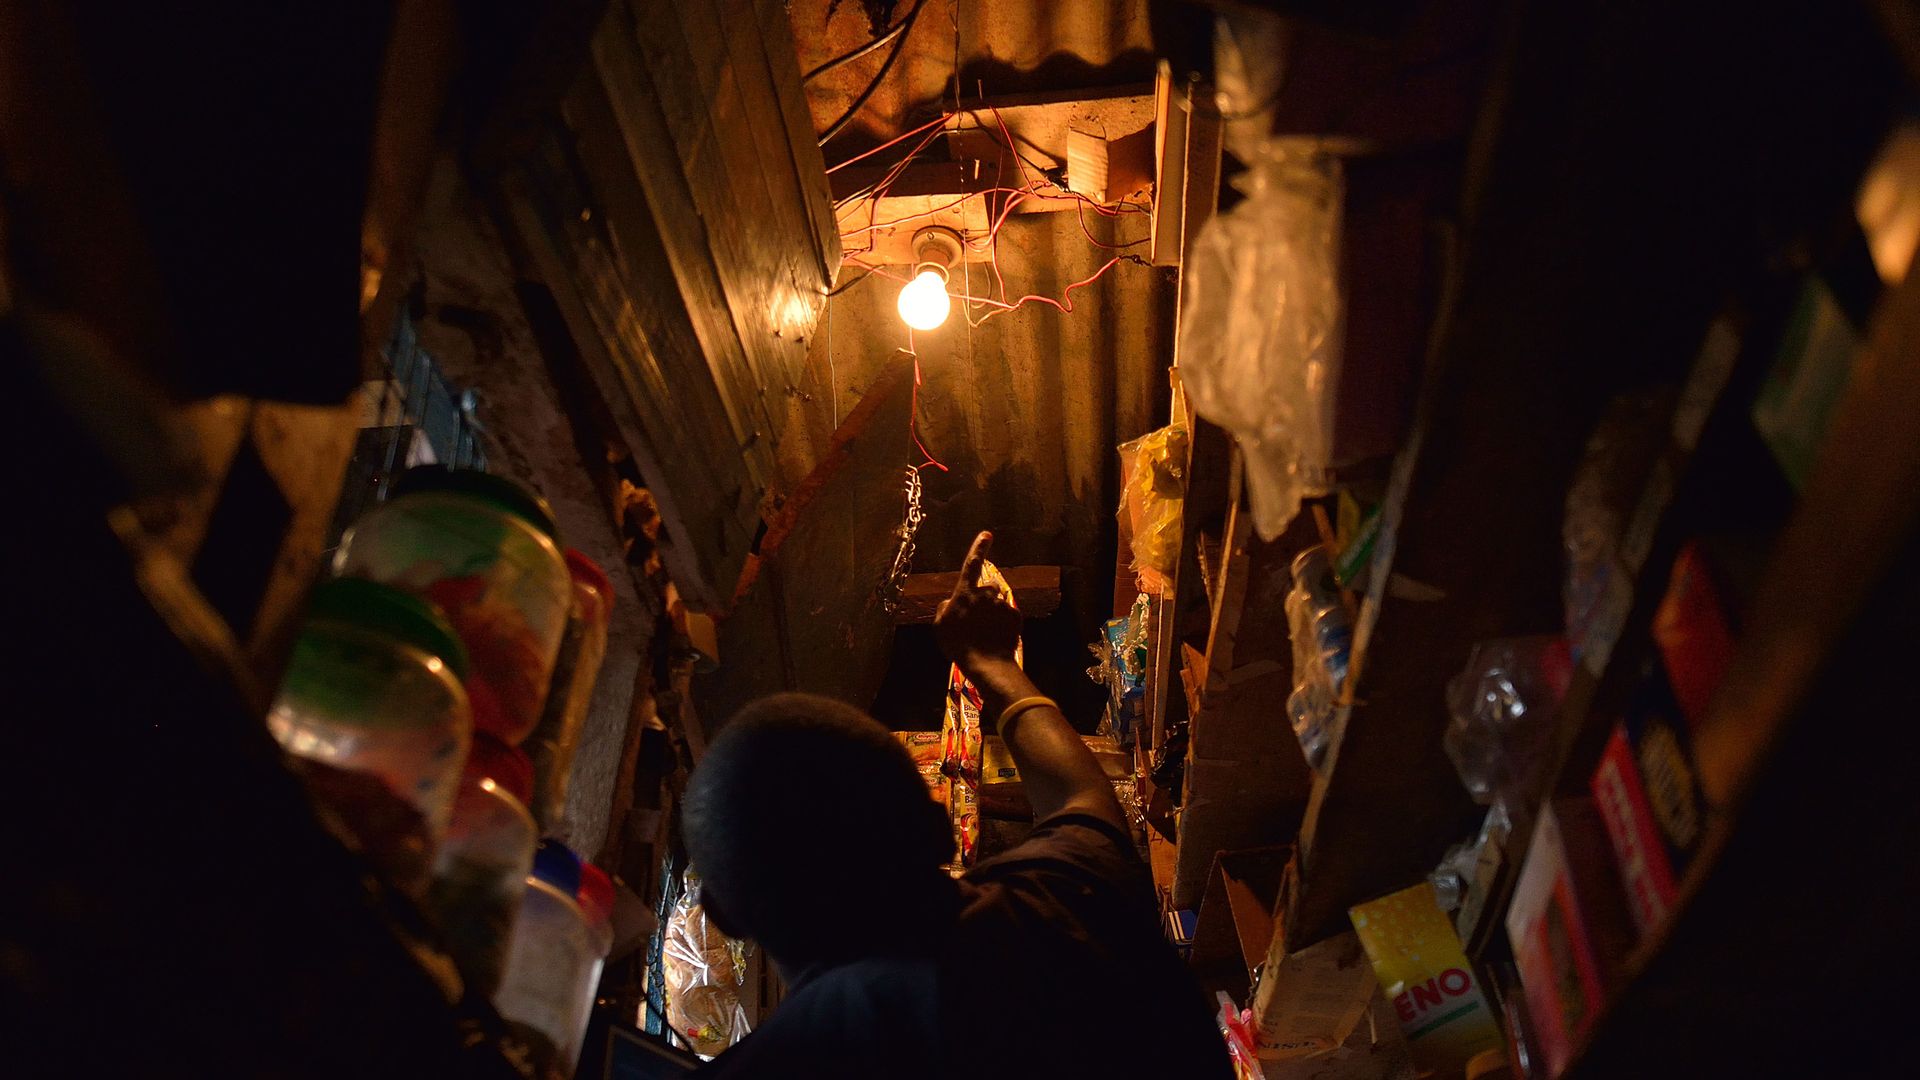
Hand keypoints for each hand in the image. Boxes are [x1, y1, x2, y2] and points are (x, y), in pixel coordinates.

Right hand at [933, 531, 1022, 679]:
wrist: (986, 662)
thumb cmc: (958, 644)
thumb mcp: (939, 625)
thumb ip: (944, 608)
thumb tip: (950, 602)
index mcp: (966, 592)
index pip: (972, 563)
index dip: (978, 547)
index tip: (987, 534)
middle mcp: (986, 593)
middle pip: (987, 588)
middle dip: (984, 598)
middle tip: (976, 620)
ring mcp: (1002, 604)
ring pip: (997, 602)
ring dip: (992, 611)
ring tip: (984, 632)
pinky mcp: (1015, 616)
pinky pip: (1007, 615)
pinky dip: (1002, 623)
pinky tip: (995, 637)